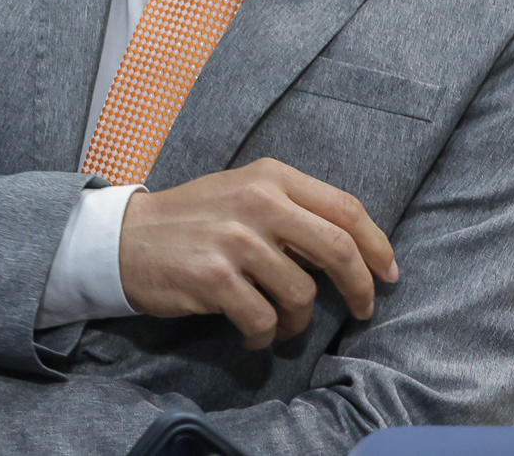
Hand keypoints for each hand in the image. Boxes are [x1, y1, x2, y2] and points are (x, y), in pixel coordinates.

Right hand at [118, 157, 396, 349]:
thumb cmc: (192, 219)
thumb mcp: (243, 191)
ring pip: (302, 294)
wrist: (125, 238)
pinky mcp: (216, 278)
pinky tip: (251, 334)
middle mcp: (258, 202)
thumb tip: (351, 249)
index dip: (377, 244)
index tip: (388, 272)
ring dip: (298, 321)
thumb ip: (293, 209)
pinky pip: (265, 321)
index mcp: (271, 177)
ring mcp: (236, 241)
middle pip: (338, 249)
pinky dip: (265, 337)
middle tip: (362, 309)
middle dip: (361, 287)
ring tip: (279, 322)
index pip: (346, 208)